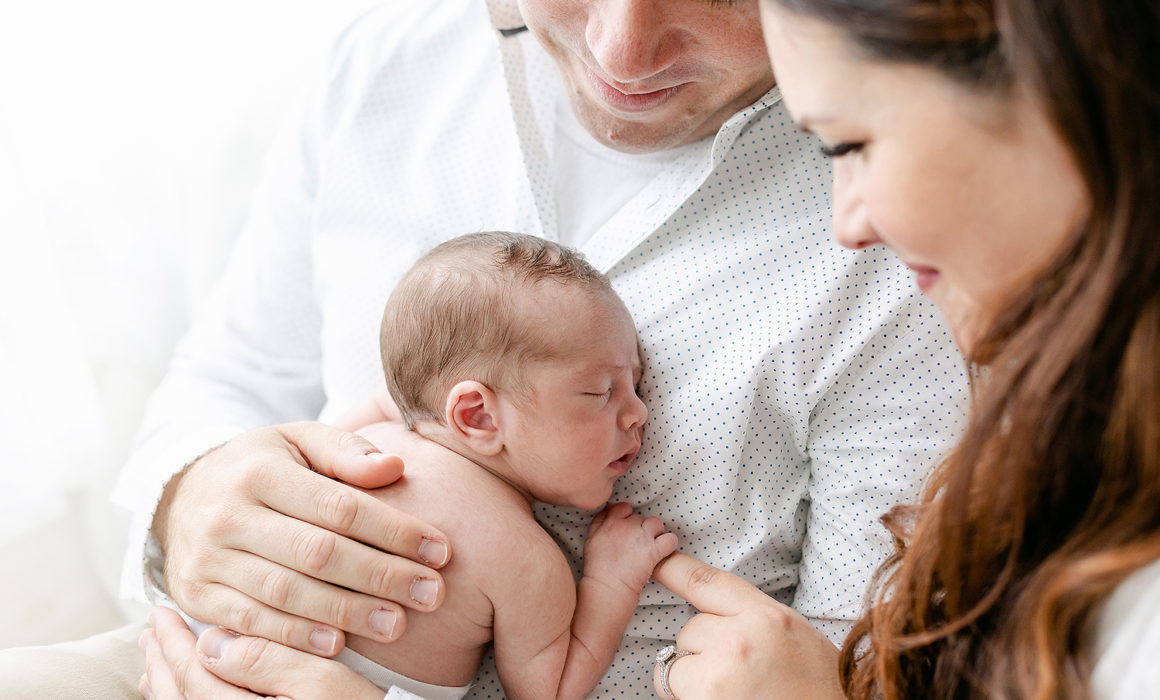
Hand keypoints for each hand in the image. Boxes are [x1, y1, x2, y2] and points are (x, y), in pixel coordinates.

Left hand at [139, 606, 384, 699]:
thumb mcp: (325, 684)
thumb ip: (268, 662)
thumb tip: (215, 642)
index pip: (193, 678)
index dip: (175, 643)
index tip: (162, 611)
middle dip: (163, 662)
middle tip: (151, 630)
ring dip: (168, 684)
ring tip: (159, 657)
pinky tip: (188, 690)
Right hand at [155, 421, 451, 655]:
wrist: (181, 495)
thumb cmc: (261, 466)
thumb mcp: (298, 441)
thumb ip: (346, 452)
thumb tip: (394, 467)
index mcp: (260, 471)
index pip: (339, 506)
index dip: (394, 531)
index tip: (440, 550)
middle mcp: (228, 515)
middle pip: (317, 552)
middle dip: (381, 576)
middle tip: (431, 594)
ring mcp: (207, 559)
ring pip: (286, 592)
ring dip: (347, 612)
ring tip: (397, 624)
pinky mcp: (196, 596)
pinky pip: (250, 622)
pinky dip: (295, 636)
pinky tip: (337, 644)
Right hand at [583, 502, 677, 591]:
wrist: (607, 587)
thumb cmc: (597, 568)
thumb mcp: (590, 539)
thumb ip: (599, 522)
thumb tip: (608, 509)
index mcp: (611, 523)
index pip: (624, 507)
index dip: (627, 516)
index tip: (628, 527)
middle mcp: (627, 526)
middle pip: (641, 517)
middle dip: (640, 528)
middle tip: (636, 544)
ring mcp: (642, 537)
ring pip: (657, 523)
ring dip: (656, 532)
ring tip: (651, 545)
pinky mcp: (654, 551)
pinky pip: (670, 539)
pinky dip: (669, 544)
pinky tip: (663, 551)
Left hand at [650, 553, 842, 699]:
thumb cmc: (817, 686)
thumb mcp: (793, 635)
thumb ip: (753, 618)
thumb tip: (712, 612)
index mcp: (768, 616)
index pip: (707, 582)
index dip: (675, 569)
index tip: (657, 560)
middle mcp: (742, 638)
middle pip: (689, 629)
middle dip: (702, 649)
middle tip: (738, 672)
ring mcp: (721, 672)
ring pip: (677, 661)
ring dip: (692, 677)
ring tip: (732, 690)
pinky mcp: (706, 699)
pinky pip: (674, 690)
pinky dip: (689, 697)